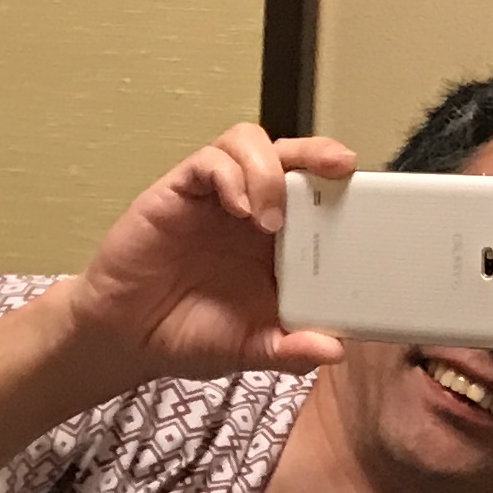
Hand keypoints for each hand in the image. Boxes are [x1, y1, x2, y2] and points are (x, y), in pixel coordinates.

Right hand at [62, 123, 356, 382]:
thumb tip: (335, 350)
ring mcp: (214, 198)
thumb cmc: (191, 335)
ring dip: (269, 170)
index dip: (339, 184)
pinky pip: (208, 161)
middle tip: (338, 167)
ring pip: (249, 142)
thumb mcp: (252, 350)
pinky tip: (236, 208)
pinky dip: (229, 175)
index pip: (316, 194)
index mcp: (277, 242)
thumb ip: (290, 350)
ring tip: (270, 218)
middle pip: (289, 155)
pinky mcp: (178, 192)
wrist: (128, 338)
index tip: (365, 190)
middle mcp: (250, 210)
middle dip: (316, 153)